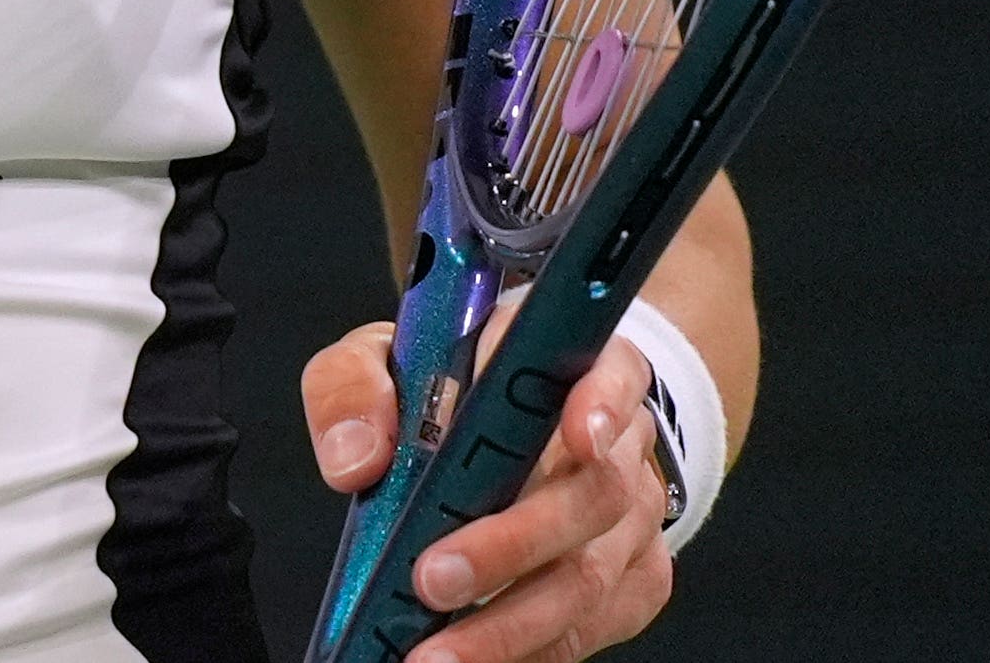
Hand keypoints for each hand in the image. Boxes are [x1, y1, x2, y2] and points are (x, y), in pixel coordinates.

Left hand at [302, 318, 675, 662]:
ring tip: (436, 654)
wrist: (518, 427)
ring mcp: (634, 518)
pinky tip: (475, 661)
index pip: (611, 371)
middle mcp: (621, 442)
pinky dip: (529, 652)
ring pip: (591, 577)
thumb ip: (357, 387)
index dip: (603, 402)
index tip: (579, 434)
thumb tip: (356, 459)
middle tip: (432, 579)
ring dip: (510, 624)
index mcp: (574, 364)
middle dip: (510, 545)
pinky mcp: (631, 582)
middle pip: (592, 495)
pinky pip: (590, 629)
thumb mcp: (390, 358)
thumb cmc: (456, 388)